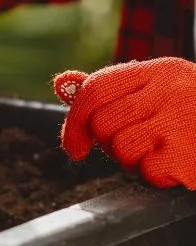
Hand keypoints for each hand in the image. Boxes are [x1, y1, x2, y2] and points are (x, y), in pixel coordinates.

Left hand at [54, 59, 195, 188]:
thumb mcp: (161, 91)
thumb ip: (112, 90)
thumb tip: (63, 83)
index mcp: (162, 70)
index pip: (96, 89)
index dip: (74, 121)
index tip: (74, 148)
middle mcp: (172, 89)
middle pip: (103, 123)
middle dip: (111, 144)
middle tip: (139, 146)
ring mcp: (184, 119)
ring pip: (122, 148)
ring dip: (135, 161)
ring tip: (163, 153)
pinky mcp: (190, 151)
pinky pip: (148, 171)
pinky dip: (158, 175)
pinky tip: (181, 165)